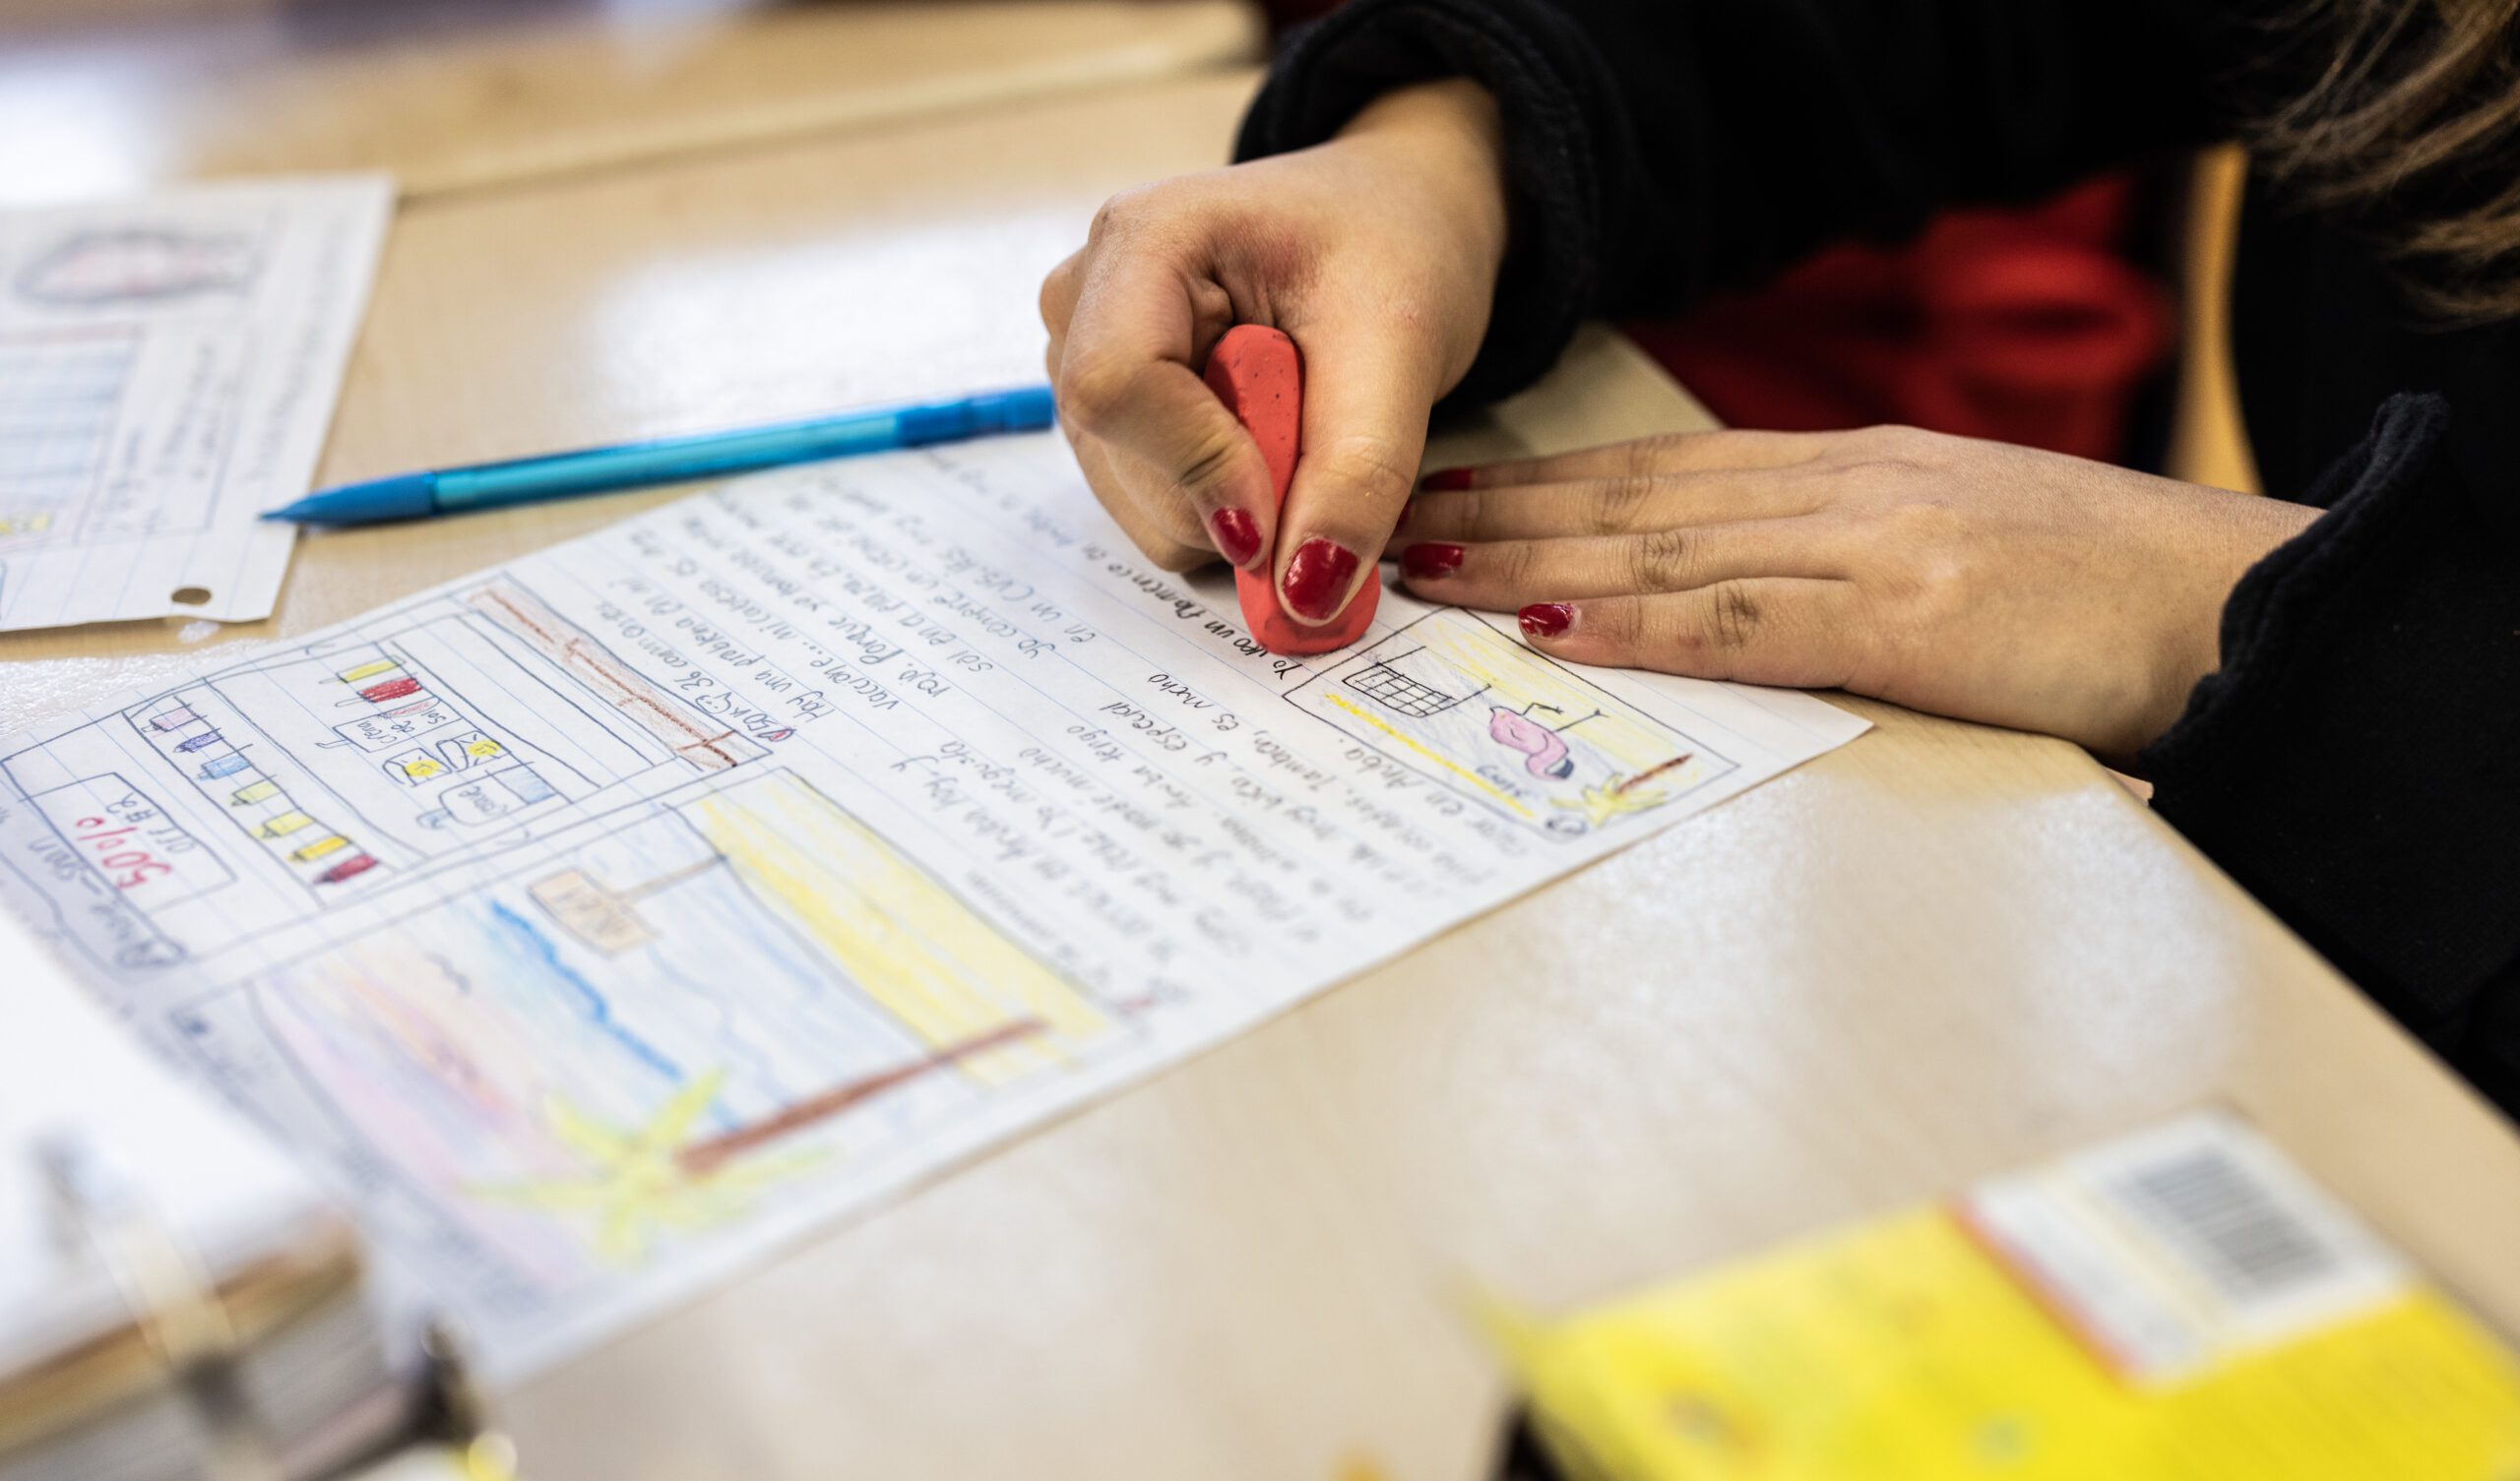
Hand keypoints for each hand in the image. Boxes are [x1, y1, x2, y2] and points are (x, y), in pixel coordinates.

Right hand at [1041, 79, 1507, 627]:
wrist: (1391, 225)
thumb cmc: (1392, 247)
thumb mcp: (1402, 345)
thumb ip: (1358, 473)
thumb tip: (1305, 599)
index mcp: (1143, 239)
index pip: (1117, 385)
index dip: (1200, 467)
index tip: (1286, 514)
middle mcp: (1085, 301)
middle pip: (1123, 459)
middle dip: (1238, 494)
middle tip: (1325, 439)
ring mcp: (1084, 364)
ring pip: (1140, 507)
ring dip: (1241, 507)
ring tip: (1303, 423)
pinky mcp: (1110, 421)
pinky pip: (1157, 516)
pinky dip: (1230, 513)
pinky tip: (1271, 447)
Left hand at [1391, 426, 2321, 759]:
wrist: (2238, 603)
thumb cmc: (2105, 598)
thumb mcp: (1958, 555)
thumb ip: (1849, 568)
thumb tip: (1748, 606)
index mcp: (1852, 474)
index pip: (1663, 473)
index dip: (1544, 486)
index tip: (1454, 500)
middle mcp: (1842, 489)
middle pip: (1634, 498)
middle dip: (1500, 513)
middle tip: (1392, 528)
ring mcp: (1873, 542)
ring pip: (1660, 544)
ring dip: (1528, 557)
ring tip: (1426, 574)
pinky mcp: (1909, 613)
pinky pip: (1742, 619)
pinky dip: (1637, 620)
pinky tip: (1554, 626)